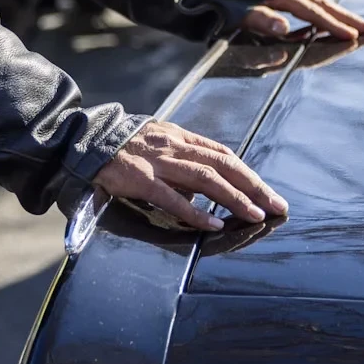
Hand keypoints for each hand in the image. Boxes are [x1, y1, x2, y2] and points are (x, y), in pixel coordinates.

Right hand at [92, 120, 287, 231]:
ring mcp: (159, 162)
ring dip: (234, 198)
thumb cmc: (124, 144)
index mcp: (181, 138)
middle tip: (277, 206)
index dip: (249, 174)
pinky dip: (195, 213)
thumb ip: (182, 160)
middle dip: (254, 187)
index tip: (268, 192)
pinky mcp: (140, 179)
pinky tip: (213, 225)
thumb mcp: (159, 141)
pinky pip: (172, 197)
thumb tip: (205, 188)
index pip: (224, 155)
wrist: (86, 137)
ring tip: (256, 215)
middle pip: (225, 165)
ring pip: (206, 179)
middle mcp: (175, 147)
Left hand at [240, 0, 363, 41]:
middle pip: (321, 4)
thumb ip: (260, 20)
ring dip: (337, 15)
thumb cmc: (217, 3)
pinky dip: (320, 17)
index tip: (353, 36)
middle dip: (346, 17)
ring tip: (357, 26)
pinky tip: (326, 26)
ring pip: (316, 4)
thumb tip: (285, 28)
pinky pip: (305, 8)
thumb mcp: (235, 13)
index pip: (312, 13)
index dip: (333, 25)